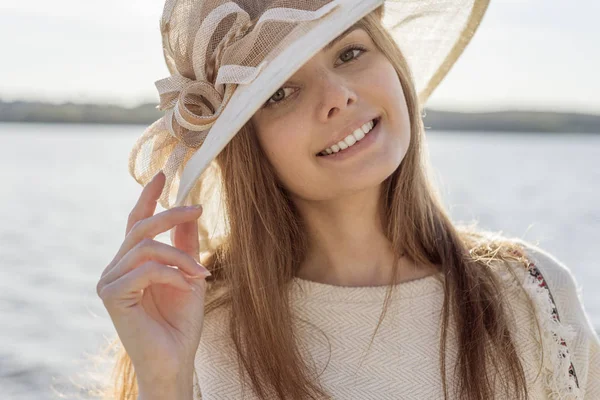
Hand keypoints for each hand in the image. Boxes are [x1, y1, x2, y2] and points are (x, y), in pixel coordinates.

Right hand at [96, 170, 210, 386]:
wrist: (175, 360)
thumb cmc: (181, 321)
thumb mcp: (189, 274)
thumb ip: (186, 245)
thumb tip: (191, 211)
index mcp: (133, 262)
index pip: (137, 222)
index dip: (149, 197)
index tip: (164, 174)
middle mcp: (116, 267)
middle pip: (141, 227)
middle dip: (171, 214)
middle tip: (197, 209)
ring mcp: (110, 280)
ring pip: (146, 246)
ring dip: (180, 256)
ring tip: (200, 274)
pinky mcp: (111, 295)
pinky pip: (145, 269)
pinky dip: (172, 274)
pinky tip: (188, 286)